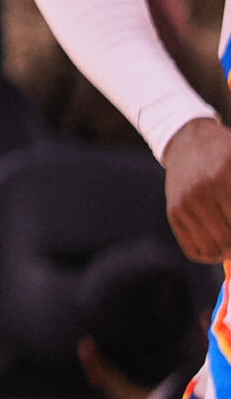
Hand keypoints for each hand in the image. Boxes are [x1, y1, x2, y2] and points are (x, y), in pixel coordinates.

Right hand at [164, 118, 230, 262]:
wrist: (188, 142)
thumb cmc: (225, 158)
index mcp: (221, 181)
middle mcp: (199, 194)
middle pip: (227, 241)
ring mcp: (183, 204)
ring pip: (211, 249)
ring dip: (225, 252)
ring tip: (230, 245)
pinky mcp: (173, 213)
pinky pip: (193, 249)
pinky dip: (209, 256)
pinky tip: (218, 248)